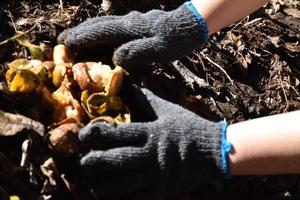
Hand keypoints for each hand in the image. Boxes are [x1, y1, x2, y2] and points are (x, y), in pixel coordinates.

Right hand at [57, 2, 207, 69]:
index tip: (64, 44)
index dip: (81, 38)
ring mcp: (130, 22)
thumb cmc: (175, 40)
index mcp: (129, 28)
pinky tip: (97, 40)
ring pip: (102, 25)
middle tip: (62, 41)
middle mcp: (126, 22)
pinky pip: (111, 28)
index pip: (99, 32)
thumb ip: (138, 52)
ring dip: (87, 32)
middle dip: (79, 33)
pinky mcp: (135, 25)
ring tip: (74, 39)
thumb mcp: (160, 50)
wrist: (188, 26)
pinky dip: (99, 33)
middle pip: (97, 25)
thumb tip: (115, 58)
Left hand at [78, 87, 226, 199]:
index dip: (95, 134)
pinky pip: (134, 199)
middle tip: (81, 162)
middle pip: (115, 160)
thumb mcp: (166, 109)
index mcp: (152, 132)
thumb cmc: (187, 127)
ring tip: (88, 182)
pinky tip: (105, 195)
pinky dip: (117, 198)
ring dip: (99, 185)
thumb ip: (143, 98)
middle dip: (92, 162)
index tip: (83, 134)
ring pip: (121, 184)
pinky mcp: (162, 192)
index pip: (116, 133)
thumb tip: (123, 82)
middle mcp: (153, 155)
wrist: (214, 151)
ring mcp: (158, 176)